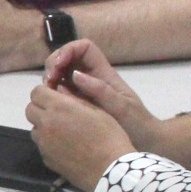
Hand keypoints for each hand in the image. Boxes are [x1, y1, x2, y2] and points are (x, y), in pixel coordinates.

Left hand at [26, 78, 134, 191]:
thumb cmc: (109, 136)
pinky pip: (42, 146)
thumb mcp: (97, 110)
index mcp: (59, 107)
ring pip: (34, 129)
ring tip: (64, 131)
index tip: (55, 96)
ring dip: (43, 126)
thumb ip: (74, 98)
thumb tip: (60, 90)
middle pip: (30, 110)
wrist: (111, 170)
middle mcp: (46, 124)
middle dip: (41, 108)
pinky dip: (49, 143)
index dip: (45, 92)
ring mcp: (44, 144)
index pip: (36, 92)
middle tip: (59, 113)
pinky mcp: (46, 159)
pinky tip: (66, 147)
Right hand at [40, 39, 162, 146]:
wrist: (144, 143)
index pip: (83, 48)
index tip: (59, 65)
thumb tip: (75, 75)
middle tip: (48, 84)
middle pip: (66, 59)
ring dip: (49, 81)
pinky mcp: (77, 106)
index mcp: (103, 73)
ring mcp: (82, 92)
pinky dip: (51, 96)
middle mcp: (91, 79)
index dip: (68, 50)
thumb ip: (100, 90)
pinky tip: (50, 106)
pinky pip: (60, 94)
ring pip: (60, 76)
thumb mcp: (121, 107)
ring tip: (47, 95)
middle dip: (53, 65)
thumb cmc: (136, 124)